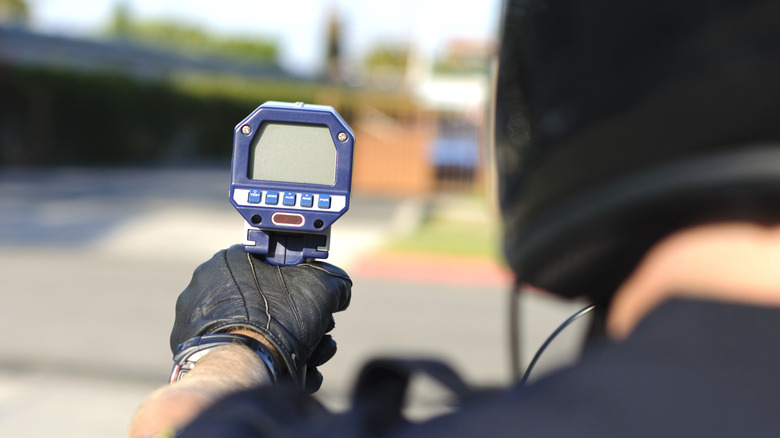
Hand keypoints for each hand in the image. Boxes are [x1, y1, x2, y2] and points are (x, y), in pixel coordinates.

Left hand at [170, 244, 351, 391]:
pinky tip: (291, 374)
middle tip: (317, 335)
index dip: (301, 283)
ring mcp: (196, 323)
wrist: (245, 368)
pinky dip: (264, 363)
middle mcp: (205, 287)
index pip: (272, 263)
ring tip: (309, 360)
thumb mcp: (322, 287)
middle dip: (300, 321)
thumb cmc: (279, 320)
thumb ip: (334, 281)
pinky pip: (237, 353)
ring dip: (289, 346)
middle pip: (267, 302)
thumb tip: (340, 292)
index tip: (317, 303)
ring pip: (255, 331)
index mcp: (229, 260)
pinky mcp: (194, 355)